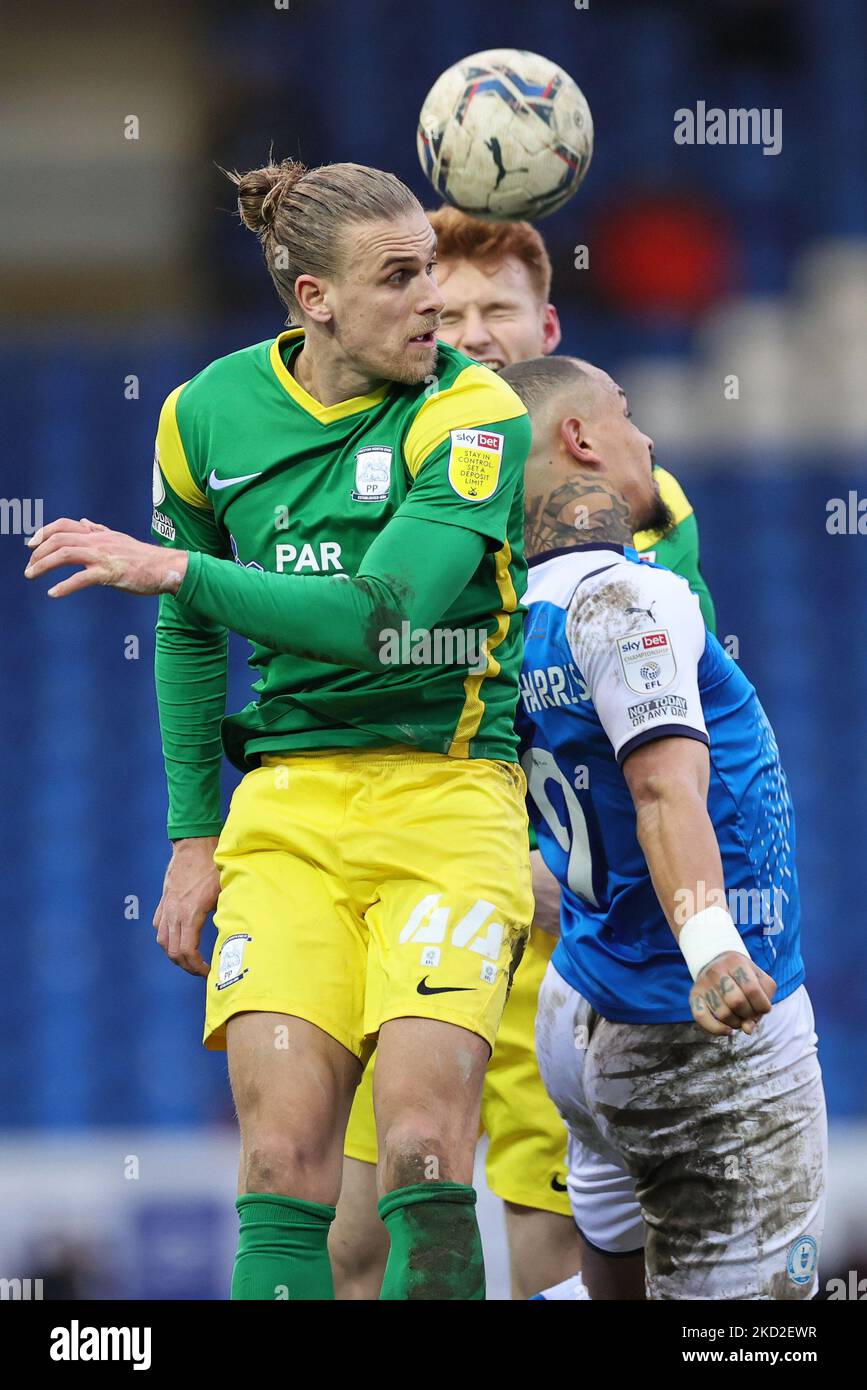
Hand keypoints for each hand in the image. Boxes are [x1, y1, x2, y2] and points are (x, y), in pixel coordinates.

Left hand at [24, 517, 187, 597]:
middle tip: (29, 568)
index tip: (32, 544)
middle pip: (58, 539)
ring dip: (43, 564)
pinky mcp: (109, 573)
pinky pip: (81, 578)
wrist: (166, 568)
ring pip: (64, 554)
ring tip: (31, 575)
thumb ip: (99, 531)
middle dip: (38, 552)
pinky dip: (64, 586)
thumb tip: (83, 521)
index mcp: (98, 534)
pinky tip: (53, 593)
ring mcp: (103, 556)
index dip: (44, 532)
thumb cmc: (144, 558)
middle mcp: (98, 541)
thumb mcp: (118, 539)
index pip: (64, 525)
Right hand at [153, 837, 220, 976]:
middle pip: (173, 951)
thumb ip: (227, 913)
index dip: (197, 967)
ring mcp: (167, 907)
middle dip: (186, 966)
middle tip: (201, 971)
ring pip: (163, 941)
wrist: (194, 843)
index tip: (208, 972)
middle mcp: (174, 912)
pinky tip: (178, 940)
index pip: (187, 951)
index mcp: (191, 913)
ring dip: (175, 954)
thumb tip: (236, 934)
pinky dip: (167, 938)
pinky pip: (159, 927)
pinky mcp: (164, 901)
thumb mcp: (226, 890)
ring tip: (190, 960)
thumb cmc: (214, 866)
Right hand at [689, 952, 776, 1036]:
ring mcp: (703, 983)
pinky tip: (726, 1029)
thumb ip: (762, 1004)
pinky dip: (715, 1029)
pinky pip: (700, 1017)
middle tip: (748, 1012)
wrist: (717, 962)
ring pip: (722, 1013)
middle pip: (736, 1002)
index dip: (762, 1006)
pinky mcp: (693, 995)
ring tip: (738, 1017)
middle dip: (748, 1014)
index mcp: (736, 962)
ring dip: (735, 1023)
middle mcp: (717, 970)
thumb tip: (747, 1029)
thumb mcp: (760, 982)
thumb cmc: (744, 977)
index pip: (752, 990)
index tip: (763, 1007)